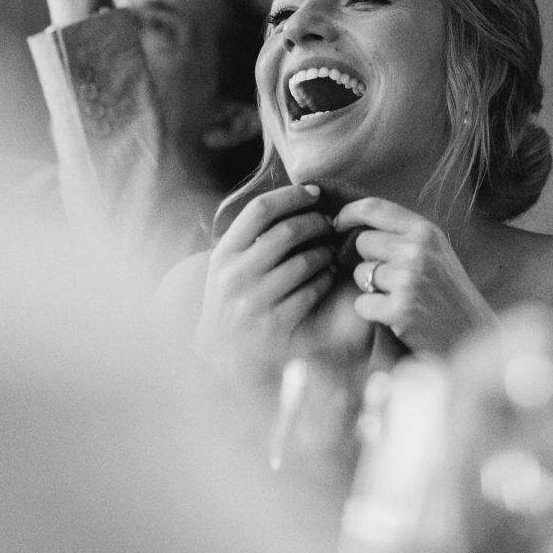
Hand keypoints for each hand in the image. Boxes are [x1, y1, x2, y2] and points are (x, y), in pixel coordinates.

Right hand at [195, 183, 344, 384]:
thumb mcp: (226, 271)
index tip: (314, 193)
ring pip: (304, 262)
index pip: (259, 209)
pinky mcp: (275, 325)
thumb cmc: (232, 305)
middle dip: (316, 223)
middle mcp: (234, 276)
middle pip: (286, 232)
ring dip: (324, 252)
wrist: (224, 359)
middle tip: (330, 224)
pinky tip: (329, 276)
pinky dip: (325, 280)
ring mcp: (254, 302)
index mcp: (222, 255)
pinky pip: (311, 292)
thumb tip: (289, 203)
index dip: (291, 195)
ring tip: (330, 251)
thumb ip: (248, 241)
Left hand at [334, 196, 498, 356]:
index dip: (349, 213)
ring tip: (399, 297)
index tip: (338, 223)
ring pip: (360, 273)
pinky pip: (361, 303)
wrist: (471, 335)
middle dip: (368, 260)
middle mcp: (417, 251)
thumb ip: (403, 234)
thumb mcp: (435, 251)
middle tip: (392, 277)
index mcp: (426, 231)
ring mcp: (408, 280)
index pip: (375, 208)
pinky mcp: (399, 310)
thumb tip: (355, 222)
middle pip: (362, 242)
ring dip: (371, 288)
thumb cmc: (448, 292)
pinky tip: (395, 315)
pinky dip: (371, 311)